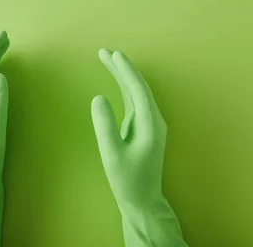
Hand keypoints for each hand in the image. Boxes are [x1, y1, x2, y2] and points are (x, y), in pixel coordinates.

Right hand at [91, 48, 166, 212]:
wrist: (143, 200)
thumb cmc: (127, 180)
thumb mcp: (112, 154)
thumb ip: (105, 125)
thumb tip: (98, 98)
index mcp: (150, 125)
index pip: (138, 90)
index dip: (126, 71)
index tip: (113, 55)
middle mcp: (154, 120)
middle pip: (139, 87)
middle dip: (123, 68)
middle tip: (104, 52)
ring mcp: (150, 123)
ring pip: (137, 92)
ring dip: (123, 75)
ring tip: (107, 59)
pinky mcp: (144, 128)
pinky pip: (135, 101)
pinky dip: (125, 88)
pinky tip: (117, 80)